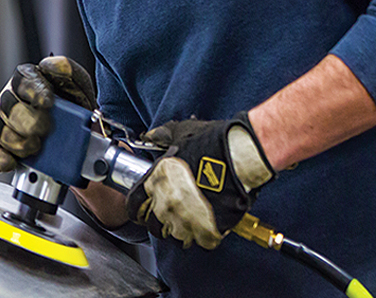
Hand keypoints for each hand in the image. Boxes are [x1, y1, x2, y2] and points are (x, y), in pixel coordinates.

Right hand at [0, 55, 96, 172]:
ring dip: (19, 141)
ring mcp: (6, 124)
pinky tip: (12, 161)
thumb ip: (67, 70)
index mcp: (27, 80)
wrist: (81, 132)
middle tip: (45, 128)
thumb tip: (52, 65)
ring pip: (2, 131)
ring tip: (36, 146)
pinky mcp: (6, 147)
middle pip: (10, 107)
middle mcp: (12, 100)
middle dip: (28, 120)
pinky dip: (3, 159)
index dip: (34, 91)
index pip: (23, 80)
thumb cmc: (74, 103)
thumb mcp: (77, 83)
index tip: (47, 102)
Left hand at [125, 112, 274, 248]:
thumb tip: (151, 136)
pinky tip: (207, 225)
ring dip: (179, 231)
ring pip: (175, 238)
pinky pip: (200, 242)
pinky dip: (203, 236)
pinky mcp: (209, 230)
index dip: (137, 208)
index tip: (142, 208)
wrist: (241, 156)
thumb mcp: (181, 133)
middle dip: (158, 222)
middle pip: (153, 226)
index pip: (133, 206)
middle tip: (169, 215)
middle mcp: (167, 205)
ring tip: (189, 221)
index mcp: (156, 183)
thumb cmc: (213, 143)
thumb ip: (161, 136)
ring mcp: (187, 220)